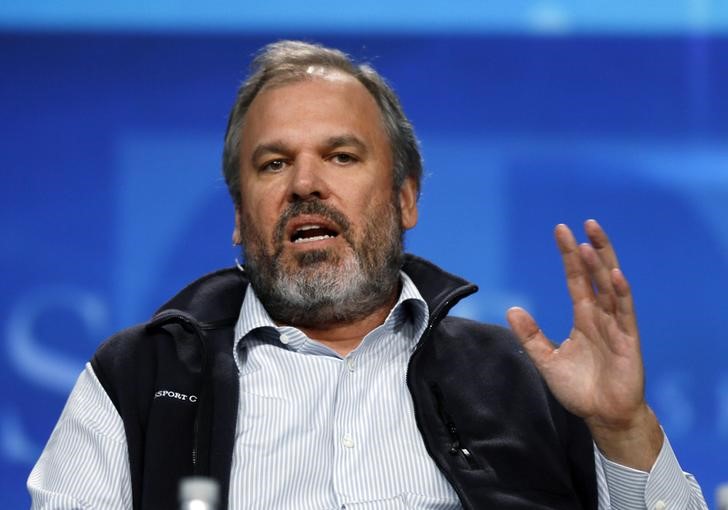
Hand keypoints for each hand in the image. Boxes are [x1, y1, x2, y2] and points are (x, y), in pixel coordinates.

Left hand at [506, 220, 662, 469]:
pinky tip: (614, 275)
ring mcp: (617, 326)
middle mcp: (601, 316)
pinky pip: (625, 313)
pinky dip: (620, 294)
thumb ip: (530, 336)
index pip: (576, 279)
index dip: (569, 257)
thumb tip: (512, 309)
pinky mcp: (629, 341)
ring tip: (591, 242)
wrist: (603, 416)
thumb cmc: (579, 389)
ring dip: (603, 265)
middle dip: (589, 250)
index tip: (562, 231)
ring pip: (611, 288)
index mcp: (584, 317)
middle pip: (596, 275)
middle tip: (580, 225)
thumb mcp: (547, 360)